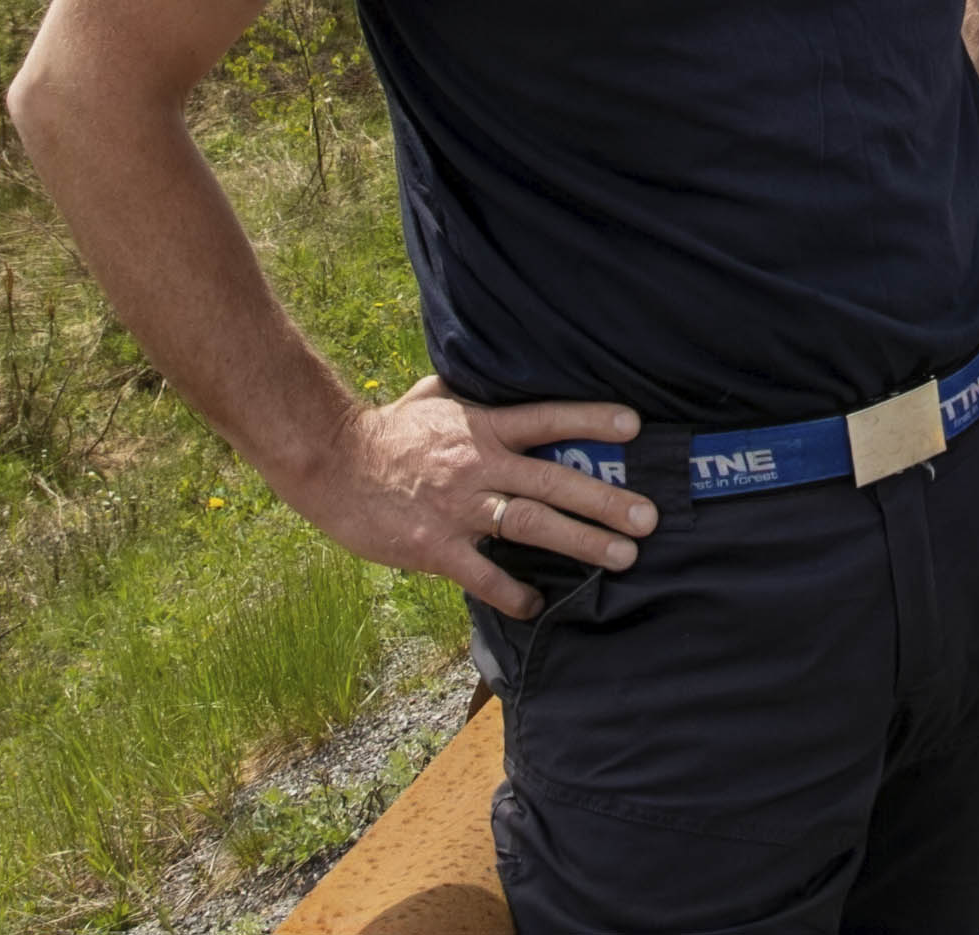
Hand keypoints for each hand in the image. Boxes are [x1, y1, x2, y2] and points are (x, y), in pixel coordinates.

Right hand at [280, 377, 657, 620]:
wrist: (330, 462)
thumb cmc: (384, 430)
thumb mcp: (431, 398)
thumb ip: (469, 393)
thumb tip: (488, 375)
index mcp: (481, 427)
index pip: (547, 419)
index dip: (591, 420)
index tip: (634, 425)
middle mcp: (479, 464)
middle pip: (554, 481)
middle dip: (605, 501)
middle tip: (649, 519)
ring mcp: (458, 506)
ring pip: (531, 523)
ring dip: (581, 542)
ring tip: (622, 557)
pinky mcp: (433, 545)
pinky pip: (482, 573)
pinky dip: (511, 591)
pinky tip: (536, 603)